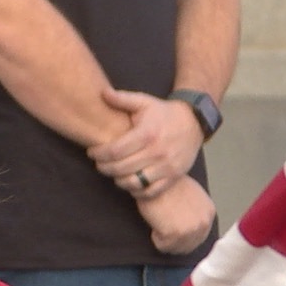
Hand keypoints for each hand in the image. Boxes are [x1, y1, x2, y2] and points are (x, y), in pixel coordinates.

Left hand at [90, 89, 205, 198]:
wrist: (194, 122)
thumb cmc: (164, 113)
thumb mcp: (144, 102)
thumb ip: (122, 99)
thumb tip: (103, 93)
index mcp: (147, 133)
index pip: (115, 151)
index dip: (99, 154)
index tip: (92, 153)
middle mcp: (157, 152)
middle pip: (121, 168)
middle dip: (104, 168)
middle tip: (99, 164)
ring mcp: (166, 167)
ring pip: (134, 183)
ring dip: (118, 180)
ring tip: (113, 173)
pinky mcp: (174, 177)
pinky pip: (150, 192)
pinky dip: (136, 191)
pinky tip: (129, 182)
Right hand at [136, 175, 214, 254]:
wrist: (155, 176)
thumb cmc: (168, 184)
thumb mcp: (192, 196)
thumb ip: (196, 212)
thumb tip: (189, 225)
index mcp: (209, 213)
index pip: (198, 238)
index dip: (182, 235)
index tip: (171, 227)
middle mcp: (204, 223)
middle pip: (187, 246)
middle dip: (174, 240)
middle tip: (162, 227)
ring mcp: (190, 230)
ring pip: (175, 248)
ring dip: (164, 239)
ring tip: (159, 221)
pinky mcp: (174, 233)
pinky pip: (162, 246)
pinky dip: (155, 237)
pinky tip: (156, 220)